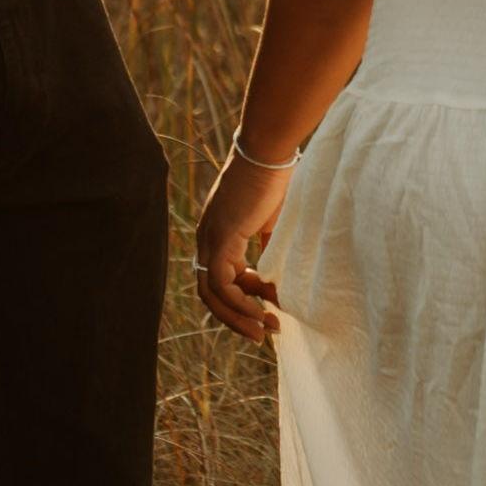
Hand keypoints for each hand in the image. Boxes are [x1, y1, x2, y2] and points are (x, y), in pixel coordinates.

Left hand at [192, 141, 291, 342]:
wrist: (269, 151)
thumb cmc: (276, 177)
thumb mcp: (273, 221)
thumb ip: (269, 246)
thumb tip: (278, 276)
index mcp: (217, 233)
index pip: (222, 278)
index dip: (246, 298)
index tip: (273, 307)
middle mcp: (207, 238)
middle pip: (209, 292)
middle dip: (235, 317)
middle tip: (261, 333)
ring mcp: (210, 238)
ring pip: (211, 292)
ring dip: (237, 316)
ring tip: (263, 331)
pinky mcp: (220, 238)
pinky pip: (221, 282)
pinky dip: (239, 301)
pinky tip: (262, 310)